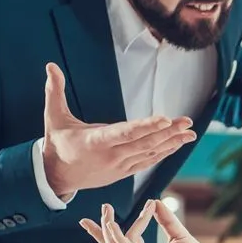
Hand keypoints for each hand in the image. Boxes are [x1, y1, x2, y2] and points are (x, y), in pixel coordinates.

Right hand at [42, 63, 195, 197]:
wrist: (57, 177)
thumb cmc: (58, 144)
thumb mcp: (54, 118)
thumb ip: (54, 91)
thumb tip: (50, 65)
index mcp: (95, 141)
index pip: (125, 133)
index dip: (146, 127)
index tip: (165, 119)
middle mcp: (111, 155)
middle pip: (144, 143)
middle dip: (168, 132)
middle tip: (187, 121)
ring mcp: (120, 166)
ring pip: (150, 153)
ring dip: (172, 142)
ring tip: (190, 132)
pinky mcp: (124, 172)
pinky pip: (148, 162)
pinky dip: (164, 153)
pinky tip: (177, 143)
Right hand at [80, 199, 226, 242]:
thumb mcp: (179, 236)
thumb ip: (167, 220)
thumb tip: (154, 201)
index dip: (120, 227)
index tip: (148, 203)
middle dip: (101, 229)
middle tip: (103, 207)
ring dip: (109, 227)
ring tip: (107, 209)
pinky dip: (119, 237)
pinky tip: (112, 225)